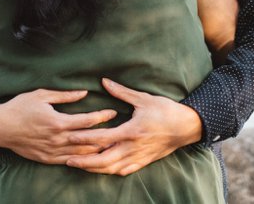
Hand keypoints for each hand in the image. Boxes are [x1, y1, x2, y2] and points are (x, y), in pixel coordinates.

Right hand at [0, 88, 117, 163]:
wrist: (0, 127)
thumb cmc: (20, 107)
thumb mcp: (42, 95)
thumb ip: (65, 95)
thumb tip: (84, 92)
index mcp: (57, 122)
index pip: (87, 120)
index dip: (102, 116)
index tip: (113, 112)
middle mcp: (57, 139)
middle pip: (88, 139)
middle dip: (106, 136)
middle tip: (121, 131)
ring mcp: (52, 151)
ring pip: (81, 153)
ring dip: (97, 150)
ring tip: (112, 146)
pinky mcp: (47, 159)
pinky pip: (69, 161)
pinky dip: (82, 159)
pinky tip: (91, 157)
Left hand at [65, 78, 203, 175]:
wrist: (186, 127)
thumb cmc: (165, 110)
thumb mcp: (143, 98)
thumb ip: (122, 92)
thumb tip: (104, 81)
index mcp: (131, 131)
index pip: (102, 137)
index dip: (84, 138)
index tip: (69, 137)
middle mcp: (133, 147)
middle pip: (103, 159)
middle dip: (84, 161)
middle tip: (67, 160)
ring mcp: (138, 157)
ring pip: (112, 168)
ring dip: (94, 168)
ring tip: (79, 165)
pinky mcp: (144, 162)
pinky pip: (124, 171)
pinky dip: (110, 171)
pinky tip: (101, 170)